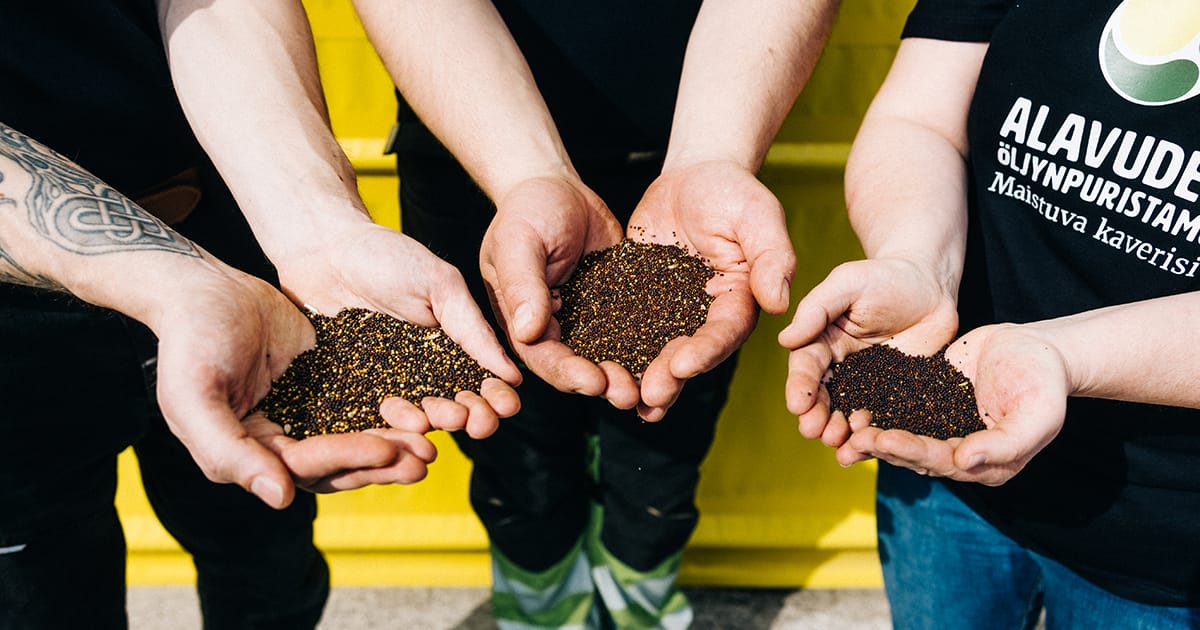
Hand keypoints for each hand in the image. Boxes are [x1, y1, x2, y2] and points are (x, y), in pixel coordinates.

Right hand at [153, 268, 438, 508]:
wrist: (203, 287)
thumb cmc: (189, 339)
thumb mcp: (193, 395)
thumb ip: (227, 451)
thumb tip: (280, 498)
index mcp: (245, 454)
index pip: (304, 466)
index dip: (346, 458)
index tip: (386, 449)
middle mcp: (276, 442)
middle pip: (337, 464)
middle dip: (380, 462)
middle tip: (424, 458)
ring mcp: (302, 414)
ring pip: (354, 440)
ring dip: (392, 445)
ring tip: (431, 443)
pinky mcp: (323, 387)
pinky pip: (361, 405)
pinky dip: (389, 412)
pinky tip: (421, 409)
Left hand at [273, 217, 521, 438]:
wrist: (321, 251)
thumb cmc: (386, 258)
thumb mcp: (440, 285)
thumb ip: (474, 329)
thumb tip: (512, 374)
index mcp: (454, 348)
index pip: (482, 382)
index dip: (496, 398)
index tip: (505, 406)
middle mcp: (426, 372)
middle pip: (456, 407)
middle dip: (471, 418)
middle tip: (473, 421)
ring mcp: (389, 384)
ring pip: (418, 417)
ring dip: (432, 423)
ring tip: (431, 419)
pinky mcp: (353, 391)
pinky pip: (371, 416)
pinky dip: (386, 425)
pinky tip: (392, 420)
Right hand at [480, 176, 637, 406]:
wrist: (556, 185)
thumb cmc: (526, 209)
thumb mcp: (518, 242)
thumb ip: (522, 286)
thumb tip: (528, 332)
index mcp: (521, 321)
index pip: (542, 358)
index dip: (567, 374)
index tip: (594, 381)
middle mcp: (553, 328)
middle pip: (577, 368)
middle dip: (603, 384)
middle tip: (630, 394)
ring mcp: (585, 319)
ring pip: (607, 356)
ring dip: (629, 373)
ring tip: (655, 385)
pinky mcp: (614, 305)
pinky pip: (631, 331)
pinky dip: (649, 346)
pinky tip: (674, 353)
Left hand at [628, 160, 795, 419]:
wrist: (694, 175)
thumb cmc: (734, 192)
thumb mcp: (759, 216)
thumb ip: (772, 258)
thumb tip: (779, 304)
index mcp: (738, 302)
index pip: (723, 333)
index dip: (705, 352)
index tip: (682, 365)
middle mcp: (704, 316)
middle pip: (688, 353)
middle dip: (669, 376)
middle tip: (649, 394)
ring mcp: (670, 311)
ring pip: (656, 351)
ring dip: (641, 376)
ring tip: (622, 396)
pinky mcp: (639, 301)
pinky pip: (625, 328)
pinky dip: (613, 349)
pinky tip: (593, 367)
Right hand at [778, 257, 957, 448]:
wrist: (931, 284)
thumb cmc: (885, 277)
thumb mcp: (847, 283)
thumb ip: (816, 308)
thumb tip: (785, 339)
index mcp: (823, 341)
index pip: (806, 367)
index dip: (800, 387)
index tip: (797, 405)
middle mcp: (841, 366)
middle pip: (824, 397)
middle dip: (817, 416)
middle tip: (815, 432)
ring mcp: (869, 383)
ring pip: (849, 412)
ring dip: (841, 430)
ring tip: (839, 443)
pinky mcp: (896, 393)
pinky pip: (883, 416)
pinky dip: (875, 433)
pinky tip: (870, 445)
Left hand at [840, 324, 1068, 485]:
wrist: (1037, 348)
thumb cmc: (1045, 383)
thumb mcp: (1038, 415)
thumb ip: (1004, 444)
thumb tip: (964, 464)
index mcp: (986, 465)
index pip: (942, 462)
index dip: (911, 452)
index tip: (884, 440)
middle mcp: (960, 454)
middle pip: (915, 453)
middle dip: (884, 446)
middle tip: (854, 436)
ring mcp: (942, 429)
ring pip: (902, 436)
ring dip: (874, 434)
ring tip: (846, 427)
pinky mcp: (929, 405)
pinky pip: (900, 410)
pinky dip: (878, 410)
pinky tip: (853, 404)